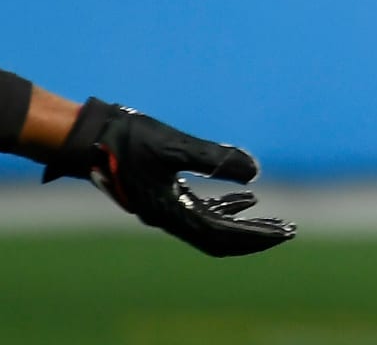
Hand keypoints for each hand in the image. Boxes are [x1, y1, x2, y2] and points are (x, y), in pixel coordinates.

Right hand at [44, 98, 294, 256]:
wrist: (87, 137)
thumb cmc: (128, 139)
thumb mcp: (175, 145)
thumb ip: (215, 158)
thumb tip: (256, 172)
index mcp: (172, 213)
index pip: (223, 236)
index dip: (256, 236)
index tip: (285, 232)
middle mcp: (170, 218)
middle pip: (222, 239)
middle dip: (256, 237)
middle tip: (288, 231)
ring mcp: (166, 207)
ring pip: (213, 225)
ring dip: (243, 223)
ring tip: (273, 219)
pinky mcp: (162, 194)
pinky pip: (201, 209)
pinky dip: (225, 205)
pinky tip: (245, 195)